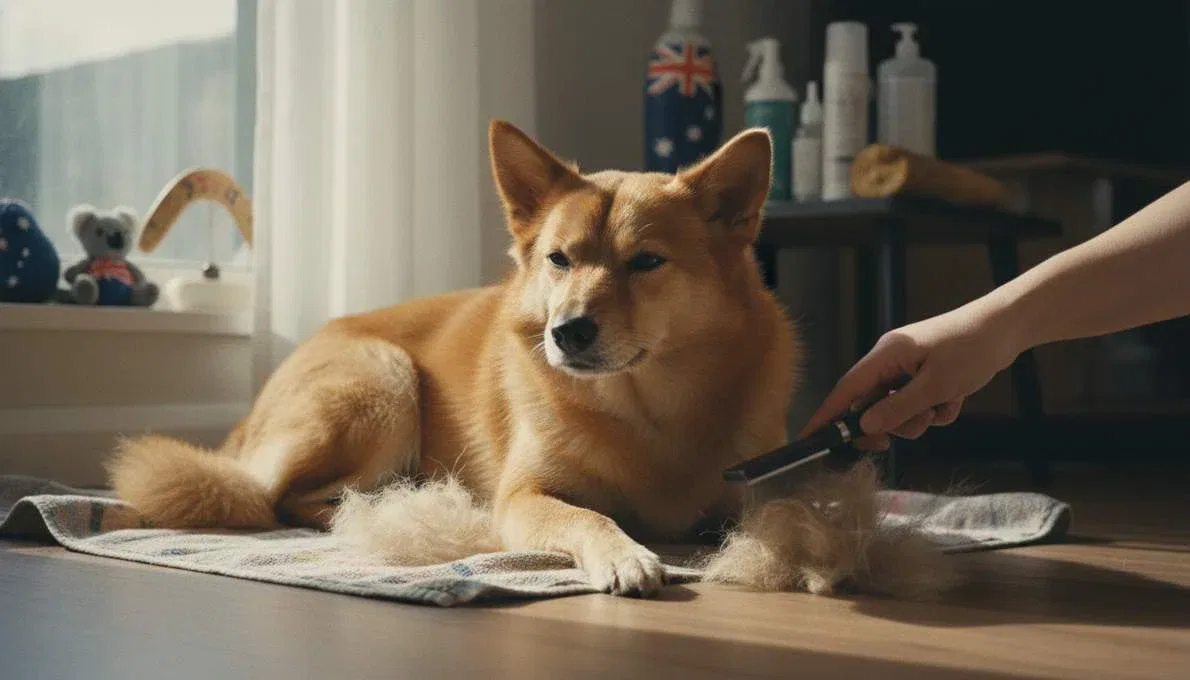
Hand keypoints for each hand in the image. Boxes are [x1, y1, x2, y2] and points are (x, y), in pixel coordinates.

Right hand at [799, 301, 1022, 450]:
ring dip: (915, 420)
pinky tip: (955, 400)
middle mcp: (891, 361)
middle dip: (885, 424)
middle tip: (891, 444)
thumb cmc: (971, 349)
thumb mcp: (935, 385)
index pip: (846, 390)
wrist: (1008, 328)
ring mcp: (909, 368)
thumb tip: (865, 427)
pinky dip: (935, 410)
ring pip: (897, 408)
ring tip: (939, 411)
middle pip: (870, 404)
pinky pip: (920, 405)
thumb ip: (898, 408)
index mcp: (885, 355)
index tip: (808, 438)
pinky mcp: (927, 375)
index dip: (826, 415)